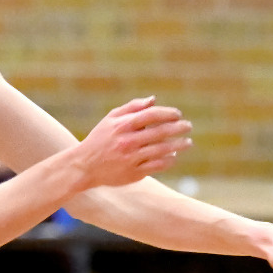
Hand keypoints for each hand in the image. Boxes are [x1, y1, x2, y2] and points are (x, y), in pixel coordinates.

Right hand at [71, 97, 191, 188]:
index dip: (168, 113)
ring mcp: (131, 158)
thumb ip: (132, 108)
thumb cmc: (100, 139)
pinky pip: (157, 165)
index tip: (178, 114)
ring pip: (162, 150)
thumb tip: (154, 99)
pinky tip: (174, 156)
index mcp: (123, 125)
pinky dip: (169, 160)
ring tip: (188, 142)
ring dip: (178, 145)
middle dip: (178, 128)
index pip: (151, 115)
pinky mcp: (134, 173)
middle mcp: (128, 141)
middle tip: (188, 126)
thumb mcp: (111, 119)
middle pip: (160, 132)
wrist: (84, 166)